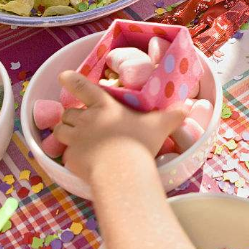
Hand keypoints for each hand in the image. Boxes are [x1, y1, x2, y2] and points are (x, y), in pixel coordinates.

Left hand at [54, 71, 186, 181]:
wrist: (122, 172)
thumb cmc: (140, 143)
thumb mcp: (160, 125)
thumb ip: (173, 115)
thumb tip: (187, 109)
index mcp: (104, 107)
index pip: (83, 87)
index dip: (72, 80)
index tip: (63, 76)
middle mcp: (86, 119)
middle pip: (69, 113)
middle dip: (73, 116)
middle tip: (83, 124)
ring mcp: (75, 139)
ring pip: (61, 131)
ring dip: (66, 133)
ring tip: (75, 139)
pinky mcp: (70, 158)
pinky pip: (65, 155)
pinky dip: (71, 156)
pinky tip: (83, 161)